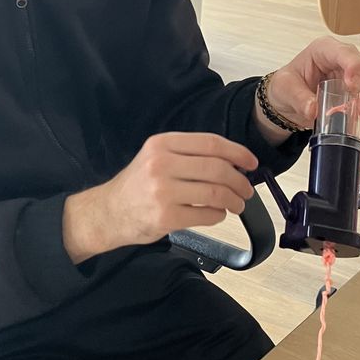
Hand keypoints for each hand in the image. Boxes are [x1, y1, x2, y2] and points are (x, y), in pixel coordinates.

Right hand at [63, 132, 258, 262]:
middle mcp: (161, 163)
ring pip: (215, 192)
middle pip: (216, 168)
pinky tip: (217, 214)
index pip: (210, 143)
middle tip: (247, 190)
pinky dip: (218, 215)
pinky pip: (206, 214)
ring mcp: (163, 191)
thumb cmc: (137, 185)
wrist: (108, 212)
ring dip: (234, 200)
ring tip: (237, 204)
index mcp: (162, 144)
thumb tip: (233, 161)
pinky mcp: (165, 216)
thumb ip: (188, 155)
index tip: (251, 162)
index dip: (237, 152)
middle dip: (239, 180)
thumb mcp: (156, 157)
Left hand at [261, 37, 359, 131]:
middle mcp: (341, 60)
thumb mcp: (285, 88)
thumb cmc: (287, 85)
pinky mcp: (353, 94)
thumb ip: (299, 98)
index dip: (353, 68)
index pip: (345, 53)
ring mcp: (349, 76)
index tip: (352, 86)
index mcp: (324, 50)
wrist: (287, 101)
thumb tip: (313, 109)